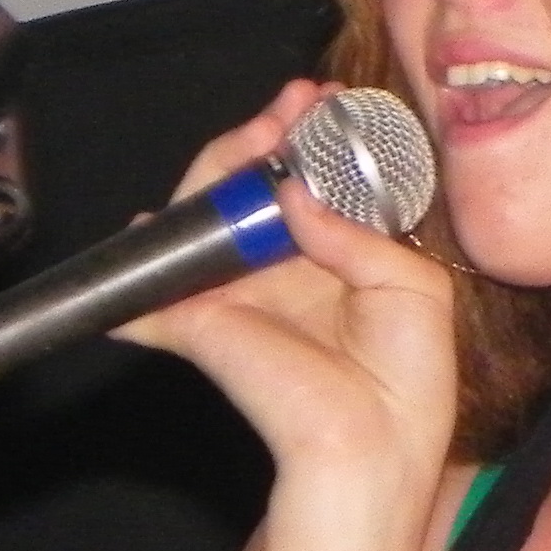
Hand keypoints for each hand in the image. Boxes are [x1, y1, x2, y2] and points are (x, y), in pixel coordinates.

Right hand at [113, 77, 456, 506]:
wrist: (373, 445)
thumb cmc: (407, 378)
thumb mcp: (413, 286)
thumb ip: (355, 230)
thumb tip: (294, 192)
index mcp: (332, 261)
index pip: (305, 186)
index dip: (310, 142)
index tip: (327, 104)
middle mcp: (280, 270)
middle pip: (250, 186)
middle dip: (265, 137)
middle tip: (294, 104)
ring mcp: (235, 292)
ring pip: (205, 211)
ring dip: (221, 163)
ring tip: (258, 133)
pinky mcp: (197, 322)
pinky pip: (153, 285)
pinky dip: (137, 258)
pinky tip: (148, 225)